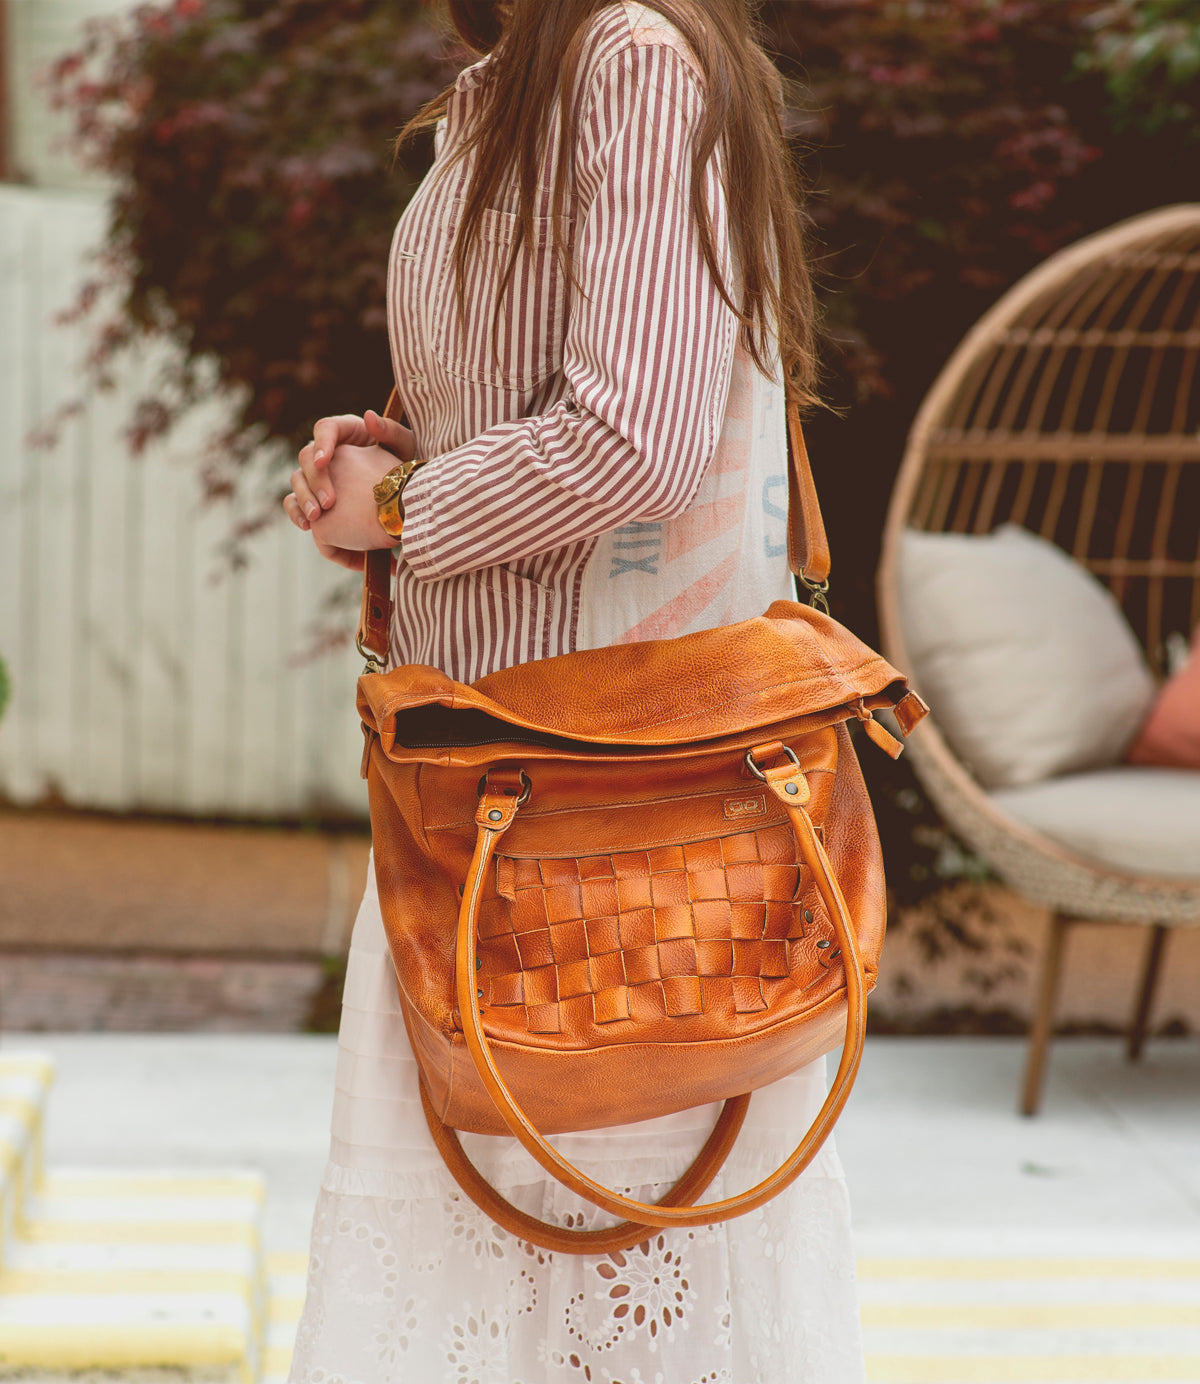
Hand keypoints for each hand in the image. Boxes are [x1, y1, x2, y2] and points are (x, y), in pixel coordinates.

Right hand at [283, 411, 415, 567]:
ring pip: (298, 480)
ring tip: (316, 518)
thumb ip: (391, 432)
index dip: (321, 443)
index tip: (324, 461)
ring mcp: (321, 475)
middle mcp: (329, 451)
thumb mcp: (406, 449)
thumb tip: (369, 416)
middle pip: (307, 457)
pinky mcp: (317, 497)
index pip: (325, 429)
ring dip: (304, 499)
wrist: (406, 499)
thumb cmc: (407, 469)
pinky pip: (297, 503)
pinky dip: (298, 514)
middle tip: (328, 503)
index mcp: (348, 433)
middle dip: (315, 480)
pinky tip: (308, 526)